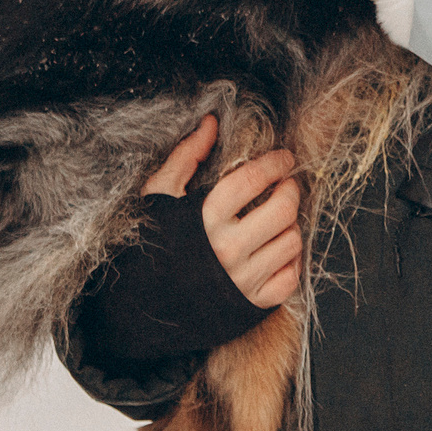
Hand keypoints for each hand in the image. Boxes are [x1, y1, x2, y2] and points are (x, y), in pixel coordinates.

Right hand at [141, 114, 304, 307]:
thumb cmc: (151, 245)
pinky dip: (290, 263)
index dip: (276, 163)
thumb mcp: (159, 196)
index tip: (284, 158)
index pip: (254, 180)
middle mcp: (227, 250)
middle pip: (282, 210)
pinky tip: (276, 252)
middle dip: (290, 191)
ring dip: (290, 226)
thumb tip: (211, 122)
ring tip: (278, 220)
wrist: (140, 307)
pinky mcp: (251, 304)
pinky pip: (290, 278)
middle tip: (287, 186)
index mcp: (205, 218)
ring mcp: (242, 280)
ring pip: (291, 242)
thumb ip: (186, 157)